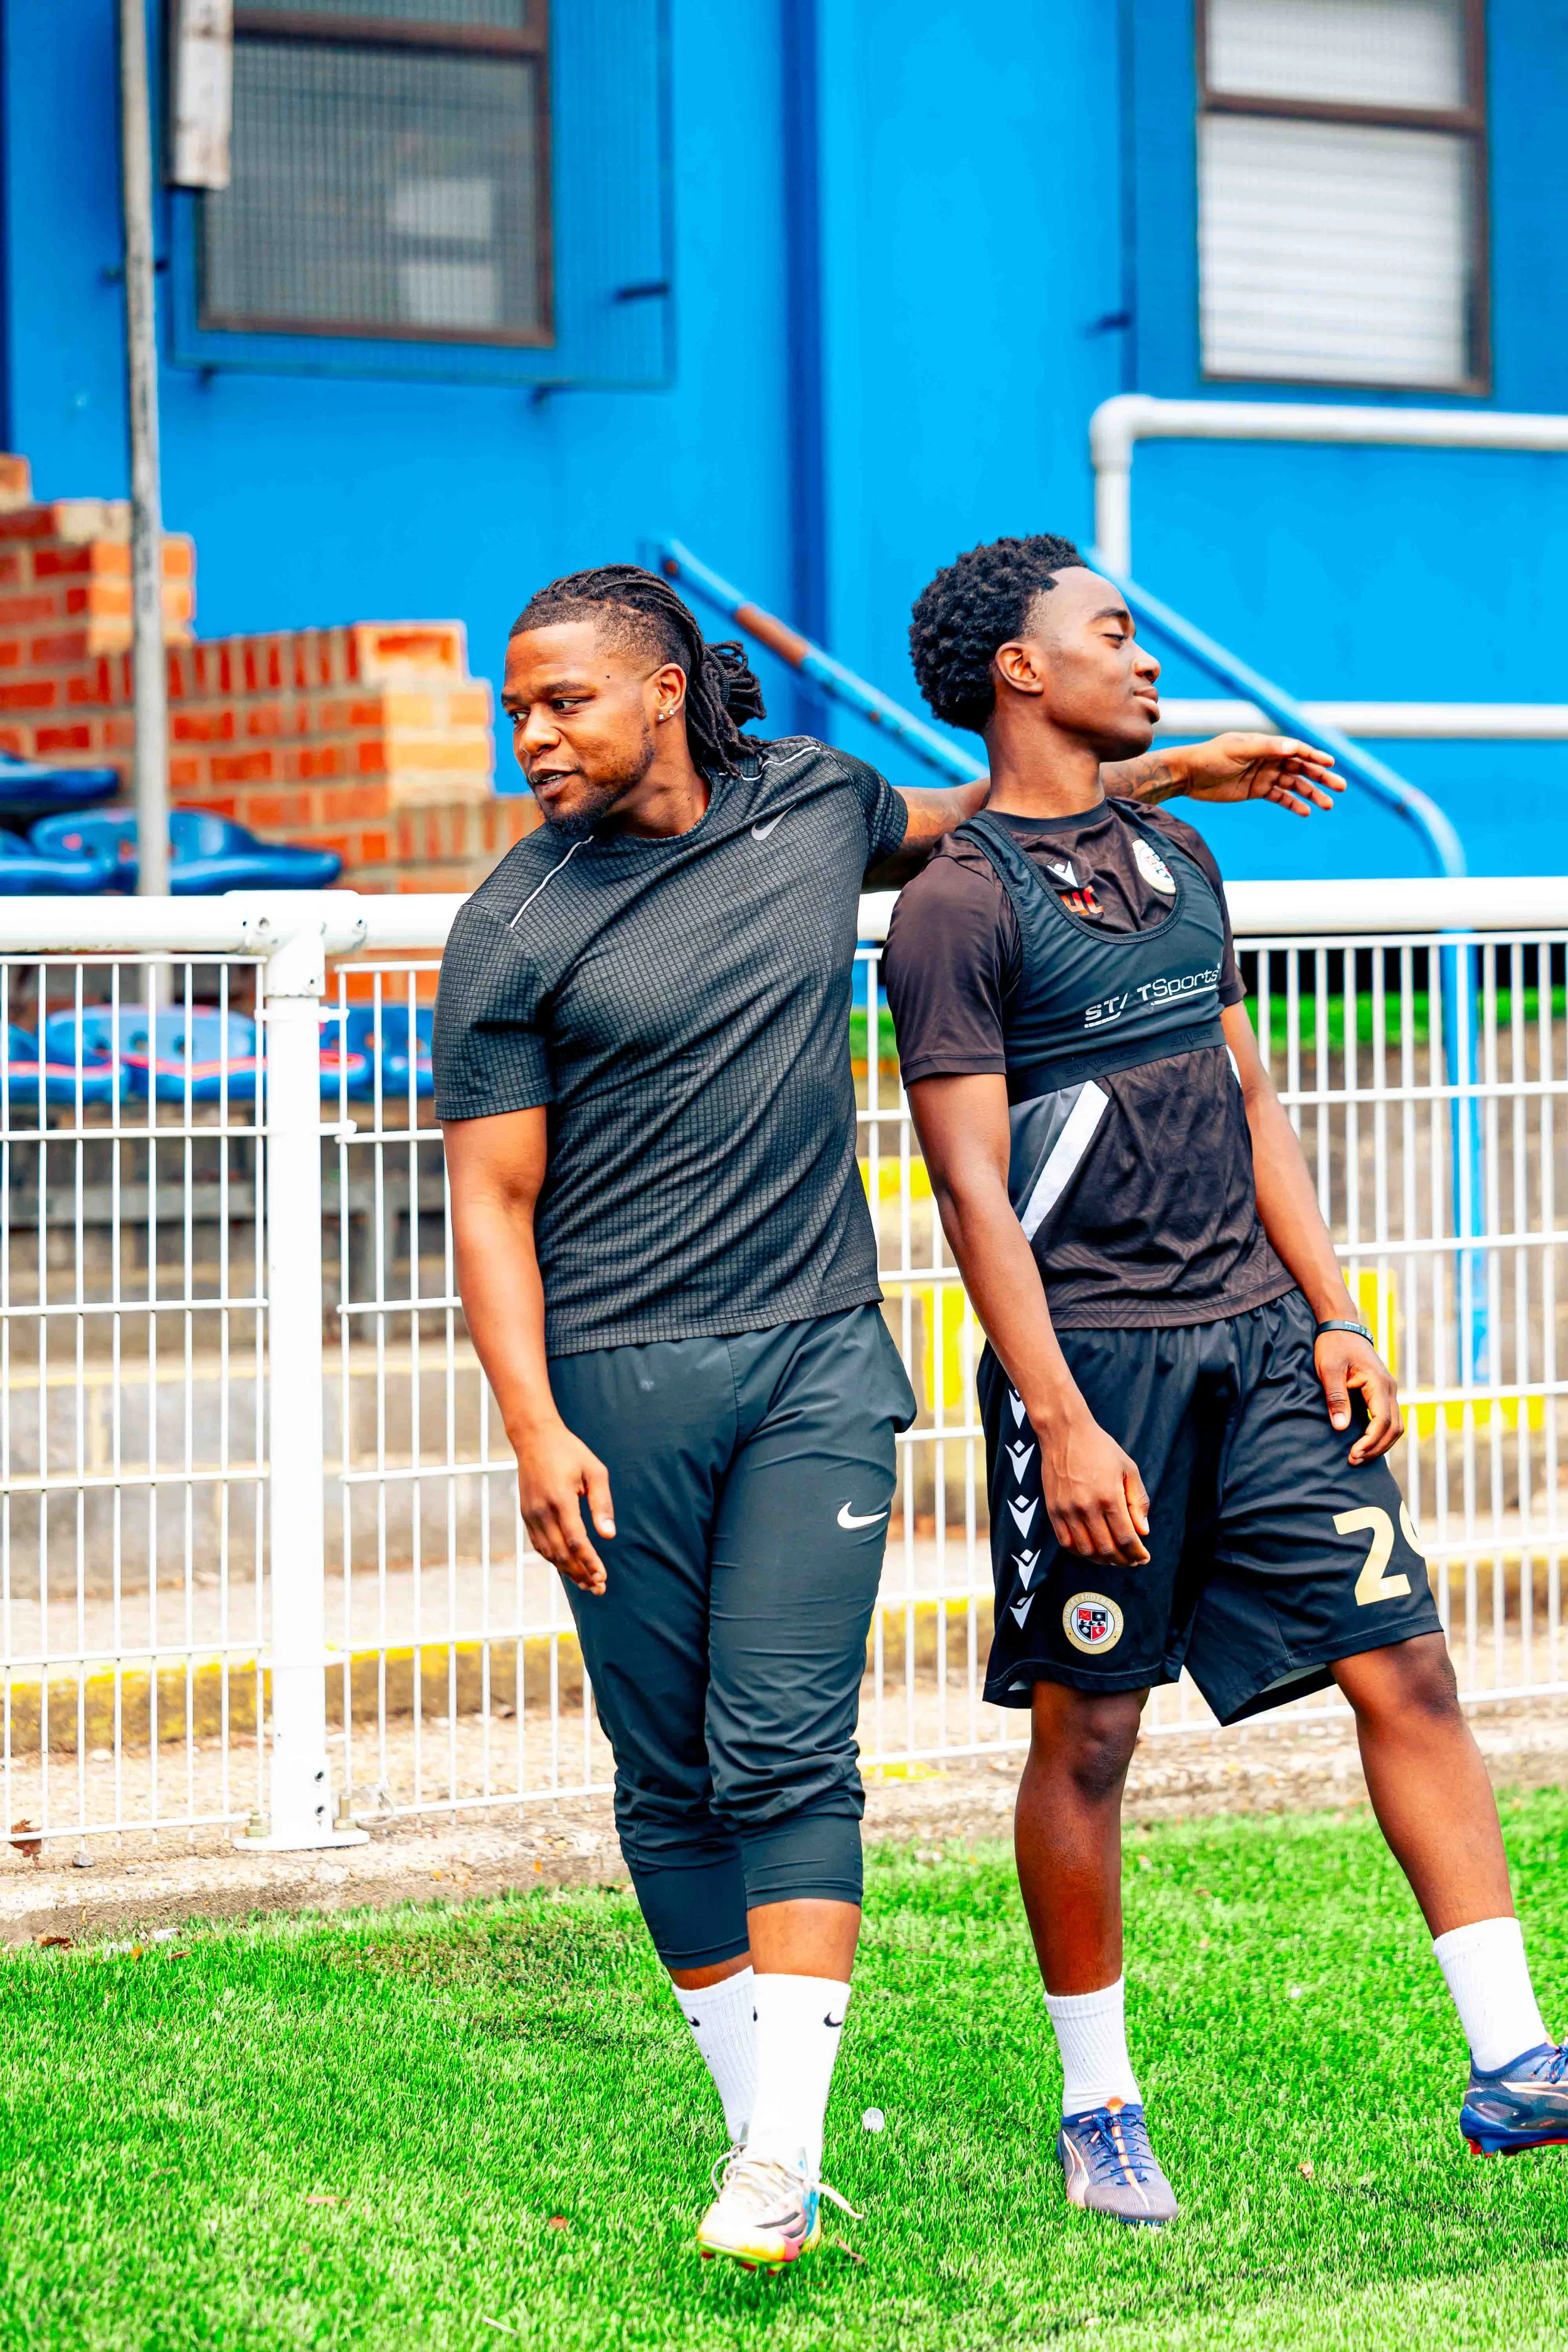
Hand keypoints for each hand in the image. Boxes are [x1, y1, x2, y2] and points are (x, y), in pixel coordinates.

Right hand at [515, 1419, 615, 1592]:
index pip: (576, 1541)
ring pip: (549, 1553)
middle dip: (581, 1574)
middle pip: (561, 1553)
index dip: (590, 1562)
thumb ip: (602, 1504)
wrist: (534, 1438)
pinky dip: (554, 1559)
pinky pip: (539, 1545)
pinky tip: (568, 1567)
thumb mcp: (595, 1471)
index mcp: (560, 1499)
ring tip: (587, 1584)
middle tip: (599, 1588)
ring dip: (567, 1571)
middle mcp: (542, 1511)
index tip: (603, 1577)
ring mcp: (531, 1514)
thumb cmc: (570, 1452)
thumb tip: (608, 1535)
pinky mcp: (526, 1515)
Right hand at [1039, 1409, 1150, 1565]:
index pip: (1126, 1538)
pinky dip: (1080, 1552)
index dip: (1137, 1553)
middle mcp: (1087, 1507)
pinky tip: (1091, 1550)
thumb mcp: (1128, 1468)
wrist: (1064, 1432)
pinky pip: (1066, 1542)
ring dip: (1103, 1560)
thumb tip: (1143, 1531)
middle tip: (1132, 1560)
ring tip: (1113, 1557)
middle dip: (1123, 1560)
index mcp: (1109, 1497)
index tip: (1144, 1557)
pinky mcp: (1053, 1510)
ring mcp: (1067, 1510)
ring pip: (1086, 1550)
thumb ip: (1138, 1501)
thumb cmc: (1100, 1448)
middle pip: (1107, 1549)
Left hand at [1173, 732, 1340, 816]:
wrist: (1189, 775)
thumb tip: (1294, 748)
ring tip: (1327, 805)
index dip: (1315, 756)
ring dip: (1311, 794)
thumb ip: (1267, 748)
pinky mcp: (1256, 790)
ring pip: (1294, 785)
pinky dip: (1293, 804)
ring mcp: (1264, 775)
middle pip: (1301, 768)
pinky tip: (1306, 811)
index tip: (1331, 763)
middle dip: (1321, 777)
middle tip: (1340, 787)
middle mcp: (1269, 758)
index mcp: (1267, 744)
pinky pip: (1280, 797)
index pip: (1297, 750)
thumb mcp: (1239, 750)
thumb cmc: (1211, 757)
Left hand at [1315, 1331, 1402, 1463]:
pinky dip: (1381, 1434)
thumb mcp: (1329, 1370)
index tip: (1354, 1454)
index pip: (1383, 1421)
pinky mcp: (1383, 1393)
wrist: (1341, 1327)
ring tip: (1359, 1456)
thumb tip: (1342, 1427)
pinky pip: (1389, 1419)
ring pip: (1395, 1426)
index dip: (1370, 1441)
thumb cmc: (1333, 1346)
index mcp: (1379, 1383)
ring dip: (1380, 1444)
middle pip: (1394, 1428)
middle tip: (1354, 1460)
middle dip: (1376, 1448)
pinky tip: (1365, 1443)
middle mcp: (1390, 1389)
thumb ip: (1336, 1397)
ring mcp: (1389, 1391)